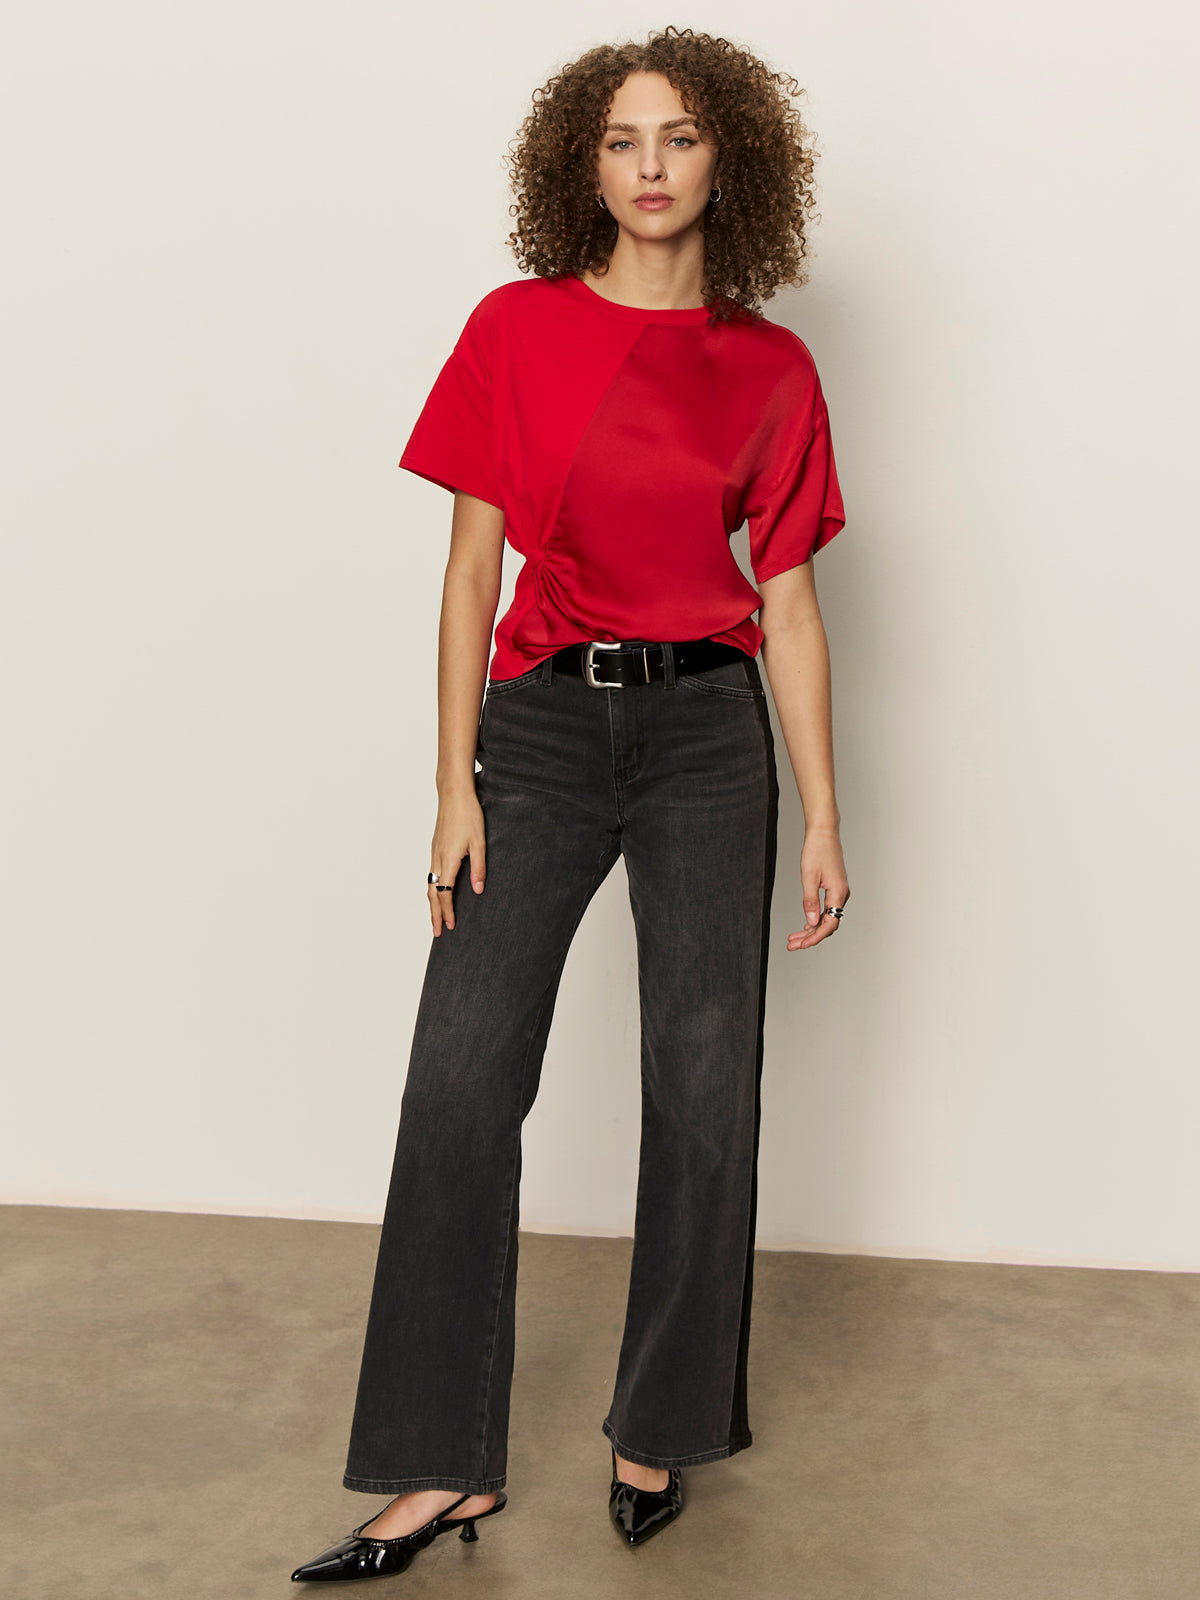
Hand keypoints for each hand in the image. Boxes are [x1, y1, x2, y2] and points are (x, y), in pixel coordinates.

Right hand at [428, 789, 486, 934]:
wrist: (454, 794)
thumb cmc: (469, 815)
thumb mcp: (480, 842)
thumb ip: (479, 868)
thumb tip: (477, 890)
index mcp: (448, 859)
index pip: (445, 893)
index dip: (447, 911)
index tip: (450, 926)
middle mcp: (437, 858)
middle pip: (432, 893)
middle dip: (434, 914)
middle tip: (437, 933)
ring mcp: (434, 852)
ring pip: (429, 884)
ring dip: (432, 903)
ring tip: (435, 917)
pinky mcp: (435, 847)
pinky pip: (431, 874)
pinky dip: (432, 889)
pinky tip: (437, 893)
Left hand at [787, 824, 848, 950]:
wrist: (824, 832)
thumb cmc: (817, 850)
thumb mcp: (809, 877)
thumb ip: (810, 901)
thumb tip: (811, 922)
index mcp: (838, 892)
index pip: (829, 923)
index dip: (815, 936)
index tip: (801, 944)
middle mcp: (841, 894)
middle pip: (827, 923)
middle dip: (810, 936)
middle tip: (792, 945)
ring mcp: (838, 892)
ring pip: (826, 917)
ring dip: (811, 929)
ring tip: (794, 938)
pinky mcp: (834, 888)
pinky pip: (826, 909)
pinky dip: (814, 918)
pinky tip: (805, 925)